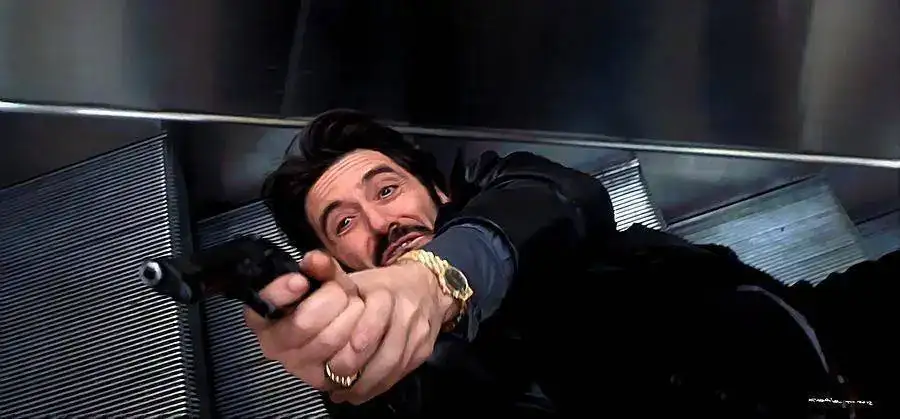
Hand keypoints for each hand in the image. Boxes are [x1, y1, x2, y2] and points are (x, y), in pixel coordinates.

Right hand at [244, 250, 362, 389]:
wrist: (352, 326)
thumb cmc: (330, 299)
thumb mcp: (327, 279)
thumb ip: (321, 267)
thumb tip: (313, 259)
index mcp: (264, 315)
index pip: (262, 304)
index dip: (280, 292)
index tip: (300, 281)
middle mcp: (273, 344)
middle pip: (303, 322)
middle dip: (332, 300)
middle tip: (343, 293)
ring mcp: (295, 366)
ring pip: (328, 340)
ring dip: (351, 317)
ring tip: (355, 308)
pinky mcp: (320, 381)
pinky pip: (345, 361)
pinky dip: (362, 339)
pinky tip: (362, 330)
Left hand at [325, 258, 458, 404]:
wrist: (426, 286)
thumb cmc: (380, 285)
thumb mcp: (354, 276)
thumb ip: (329, 272)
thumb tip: (308, 262)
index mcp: (387, 291)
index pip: (376, 314)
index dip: (359, 336)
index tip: (336, 355)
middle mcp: (407, 313)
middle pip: (387, 349)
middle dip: (358, 368)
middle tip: (332, 378)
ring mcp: (418, 334)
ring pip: (394, 366)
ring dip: (366, 384)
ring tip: (341, 391)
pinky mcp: (423, 351)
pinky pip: (401, 374)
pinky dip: (377, 386)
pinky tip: (357, 393)